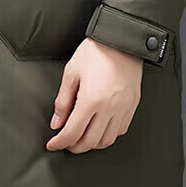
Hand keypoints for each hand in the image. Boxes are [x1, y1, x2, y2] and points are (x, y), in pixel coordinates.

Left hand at [46, 37, 142, 152]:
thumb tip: (57, 122)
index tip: (53, 144)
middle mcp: (109, 108)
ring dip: (92, 144)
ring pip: (107, 140)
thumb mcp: (71, 72)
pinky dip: (108, 135)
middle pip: (90, 142)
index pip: (72, 132)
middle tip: (66, 143)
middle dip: (75, 146)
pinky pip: (120, 130)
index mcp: (91, 100)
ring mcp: (123, 108)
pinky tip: (99, 128)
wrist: (121, 40)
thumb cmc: (96, 51)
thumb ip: (63, 101)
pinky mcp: (132, 105)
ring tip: (82, 137)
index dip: (60, 142)